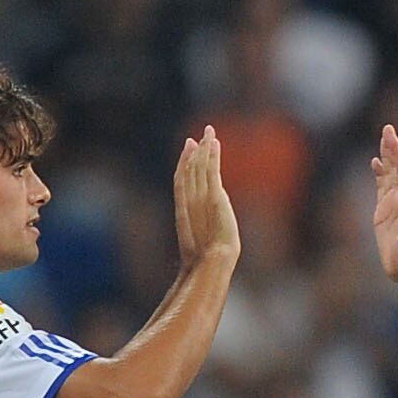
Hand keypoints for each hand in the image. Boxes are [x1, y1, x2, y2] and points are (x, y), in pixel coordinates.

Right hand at [174, 126, 239, 269]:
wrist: (211, 263)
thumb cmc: (205, 265)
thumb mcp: (198, 251)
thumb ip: (194, 244)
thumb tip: (195, 252)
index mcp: (183, 212)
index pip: (182, 183)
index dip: (184, 166)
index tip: (187, 152)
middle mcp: (190, 201)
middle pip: (190, 171)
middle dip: (193, 153)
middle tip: (195, 138)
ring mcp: (201, 198)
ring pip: (201, 166)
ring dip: (205, 148)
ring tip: (208, 132)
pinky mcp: (214, 197)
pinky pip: (212, 170)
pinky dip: (213, 155)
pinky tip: (215, 143)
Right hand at [371, 123, 397, 286]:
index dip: (397, 153)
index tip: (392, 135)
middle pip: (397, 168)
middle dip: (392, 148)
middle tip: (388, 128)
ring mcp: (393, 204)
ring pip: (389, 174)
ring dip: (386, 157)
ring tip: (383, 139)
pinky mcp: (384, 212)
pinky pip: (381, 187)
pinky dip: (379, 174)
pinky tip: (375, 162)